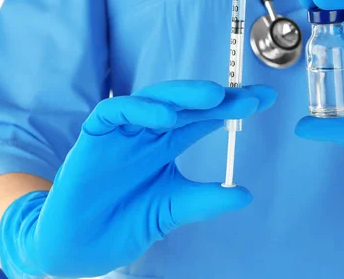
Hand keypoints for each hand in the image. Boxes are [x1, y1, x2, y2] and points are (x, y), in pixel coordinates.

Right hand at [0, 80, 276, 277]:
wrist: (80, 248)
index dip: (231, 106)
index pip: (204, 118)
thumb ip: (205, 201)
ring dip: (184, 95)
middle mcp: (148, 131)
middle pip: (185, 104)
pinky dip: (140, 109)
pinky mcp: (95, 134)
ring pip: (154, 98)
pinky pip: (115, 111)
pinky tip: (166, 118)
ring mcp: (122, 131)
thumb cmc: (124, 224)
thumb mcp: (172, 210)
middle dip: (217, 97)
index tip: (263, 100)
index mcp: (167, 144)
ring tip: (214, 97)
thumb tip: (245, 194)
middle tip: (248, 97)